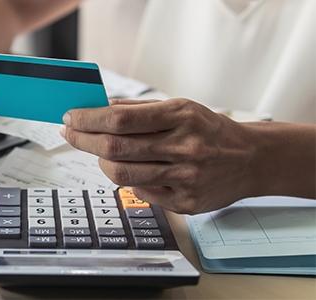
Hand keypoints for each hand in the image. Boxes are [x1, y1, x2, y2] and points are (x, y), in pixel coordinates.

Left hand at [61, 98, 260, 213]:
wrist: (252, 159)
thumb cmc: (209, 130)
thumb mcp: (180, 108)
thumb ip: (138, 109)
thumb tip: (97, 108)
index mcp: (181, 116)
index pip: (121, 119)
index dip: (88, 119)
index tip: (71, 117)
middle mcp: (184, 147)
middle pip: (116, 148)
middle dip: (83, 140)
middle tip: (69, 133)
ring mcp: (185, 178)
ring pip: (122, 174)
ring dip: (101, 161)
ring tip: (99, 152)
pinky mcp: (185, 203)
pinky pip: (139, 191)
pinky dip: (128, 178)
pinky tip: (130, 168)